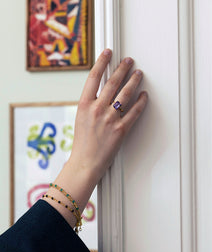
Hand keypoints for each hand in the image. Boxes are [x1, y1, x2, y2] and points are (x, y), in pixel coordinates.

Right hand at [69, 49, 147, 182]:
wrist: (85, 163)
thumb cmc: (82, 143)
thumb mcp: (81, 119)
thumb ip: (90, 104)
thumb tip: (102, 92)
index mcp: (84, 105)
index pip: (93, 77)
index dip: (102, 62)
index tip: (108, 52)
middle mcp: (97, 109)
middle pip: (112, 82)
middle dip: (122, 68)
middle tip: (129, 60)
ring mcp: (110, 119)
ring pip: (125, 94)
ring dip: (134, 81)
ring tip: (139, 73)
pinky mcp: (121, 129)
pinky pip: (134, 112)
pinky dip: (141, 102)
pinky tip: (144, 95)